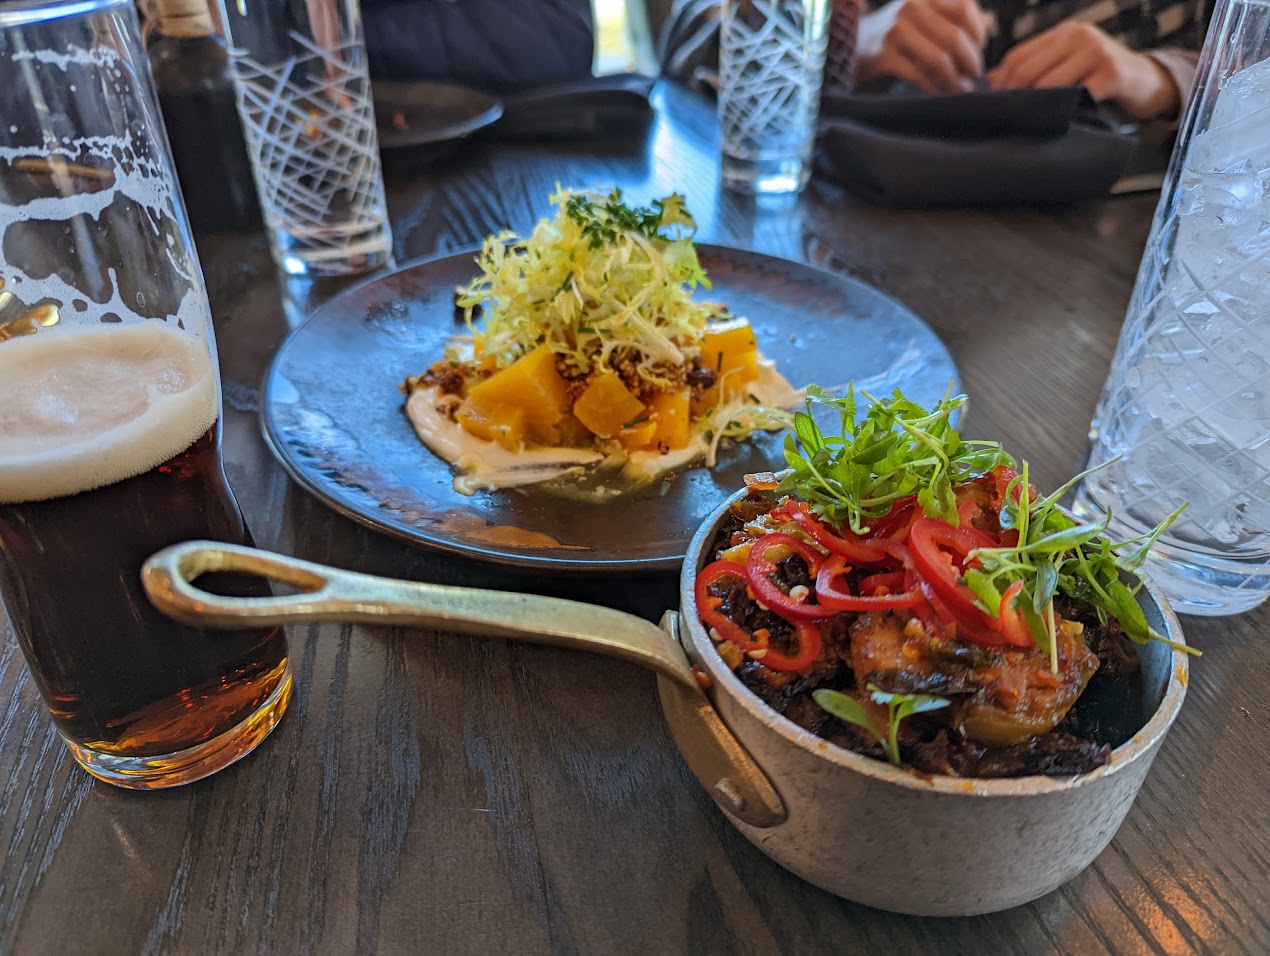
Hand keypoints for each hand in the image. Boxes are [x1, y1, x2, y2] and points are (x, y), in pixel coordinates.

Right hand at [857, 0, 989, 93]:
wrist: (854, 46)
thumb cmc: (896, 36)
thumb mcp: (923, 18)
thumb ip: (950, 20)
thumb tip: (982, 37)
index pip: (964, 8)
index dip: (978, 34)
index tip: (979, 52)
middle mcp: (911, 6)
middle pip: (954, 37)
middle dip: (970, 62)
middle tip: (974, 77)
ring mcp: (896, 30)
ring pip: (939, 59)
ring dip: (954, 80)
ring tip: (960, 89)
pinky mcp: (884, 55)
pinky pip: (919, 76)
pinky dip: (935, 88)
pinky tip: (941, 93)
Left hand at [987, 22, 1180, 119]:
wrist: (1146, 82)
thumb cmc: (1099, 77)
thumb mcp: (1067, 66)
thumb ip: (1035, 69)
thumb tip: (992, 81)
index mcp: (1064, 33)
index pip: (1018, 56)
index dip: (1001, 82)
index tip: (994, 103)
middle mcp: (1079, 36)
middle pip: (1029, 70)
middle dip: (1013, 97)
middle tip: (1007, 118)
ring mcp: (1097, 53)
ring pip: (1049, 85)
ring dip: (1035, 107)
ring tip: (1027, 122)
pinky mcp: (1112, 74)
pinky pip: (1076, 97)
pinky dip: (1062, 112)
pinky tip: (1056, 121)